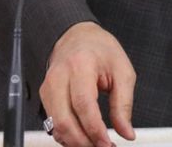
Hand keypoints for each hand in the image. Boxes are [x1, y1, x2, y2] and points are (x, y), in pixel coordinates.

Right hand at [40, 22, 136, 146]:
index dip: (95, 129)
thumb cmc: (100, 50)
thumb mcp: (122, 71)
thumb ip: (124, 104)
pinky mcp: (45, 96)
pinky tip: (83, 137)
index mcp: (80, 65)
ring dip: (75, 141)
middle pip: (64, 120)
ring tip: (96, 144)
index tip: (107, 142)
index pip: (83, 104)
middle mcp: (59, 76)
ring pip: (56, 125)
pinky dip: (67, 135)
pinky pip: (53, 123)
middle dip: (83, 141)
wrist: (78, 36)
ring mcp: (49, 87)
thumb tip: (126, 132)